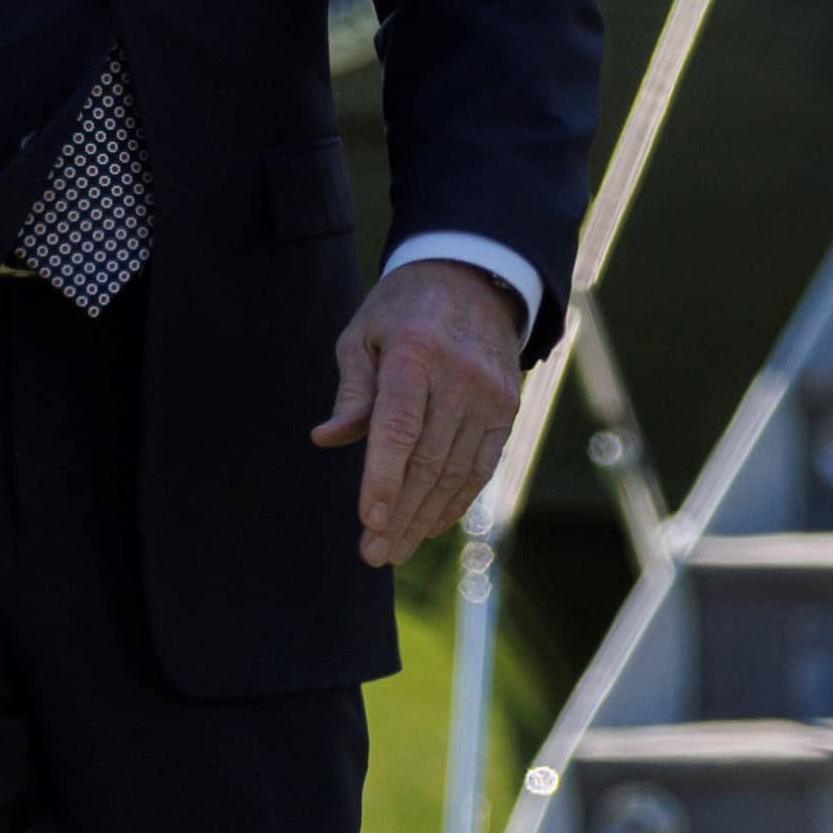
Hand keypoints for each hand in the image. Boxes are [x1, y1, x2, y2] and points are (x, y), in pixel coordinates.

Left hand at [318, 257, 529, 564]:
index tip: (368, 519)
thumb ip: (352, 392)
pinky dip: (456, 501)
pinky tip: (430, 525)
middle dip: (399, 513)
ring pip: (456, 472)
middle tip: (373, 553)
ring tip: (395, 550)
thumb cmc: (403, 311)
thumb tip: (325, 439)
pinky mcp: (507, 409)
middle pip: (428, 460)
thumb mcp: (364, 336)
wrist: (474, 279)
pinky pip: (481, 466)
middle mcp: (459, 377)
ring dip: (424, 518)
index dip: (383, 477)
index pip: (399, 426)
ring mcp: (489, 395)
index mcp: (415, 353)